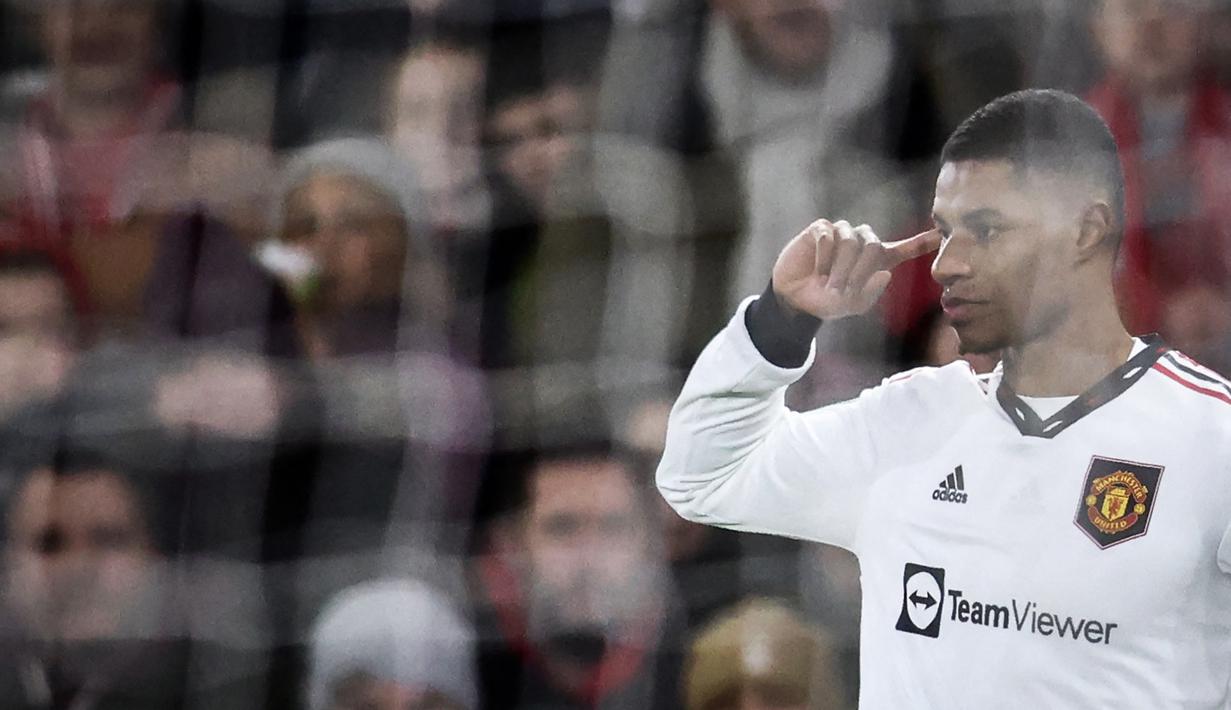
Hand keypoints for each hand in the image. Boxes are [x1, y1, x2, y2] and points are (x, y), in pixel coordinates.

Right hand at [771, 220, 941, 319]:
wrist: (797, 300)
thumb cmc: (827, 302)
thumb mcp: (852, 305)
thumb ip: (871, 292)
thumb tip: (885, 273)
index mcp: (877, 260)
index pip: (906, 247)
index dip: (923, 241)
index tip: (942, 233)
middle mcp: (862, 242)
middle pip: (874, 244)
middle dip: (859, 270)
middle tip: (844, 290)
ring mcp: (841, 233)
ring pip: (851, 242)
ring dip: (840, 267)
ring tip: (829, 285)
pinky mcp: (820, 230)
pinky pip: (828, 237)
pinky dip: (824, 258)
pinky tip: (818, 273)